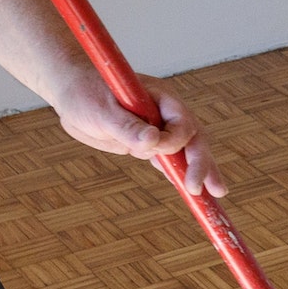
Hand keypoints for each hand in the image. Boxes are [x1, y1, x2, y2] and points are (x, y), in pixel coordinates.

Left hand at [50, 73, 227, 197]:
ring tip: (216, 193)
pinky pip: (170, 161)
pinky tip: (193, 190)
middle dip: (204, 165)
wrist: (71, 94)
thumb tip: (153, 141)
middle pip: (194, 140)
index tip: (157, 152)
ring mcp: (160, 130)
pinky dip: (180, 175)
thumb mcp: (103, 110)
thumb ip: (128, 126)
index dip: (175, 142)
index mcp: (161, 99)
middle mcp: (166, 115)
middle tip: (215, 190)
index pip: (182, 123)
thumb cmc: (85, 94)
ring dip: (201, 173)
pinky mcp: (149, 145)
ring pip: (187, 153)